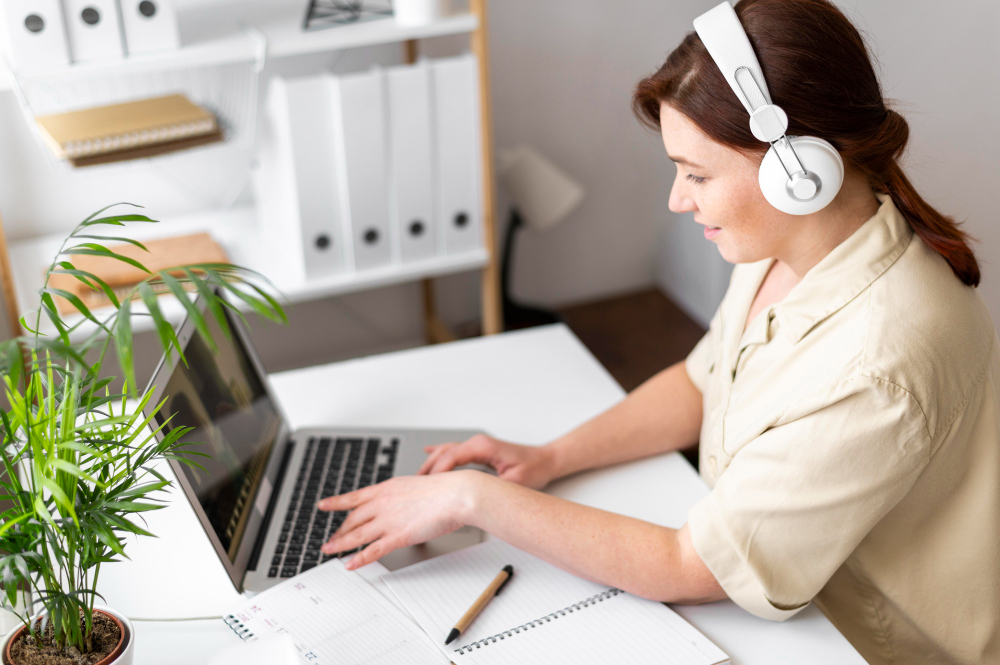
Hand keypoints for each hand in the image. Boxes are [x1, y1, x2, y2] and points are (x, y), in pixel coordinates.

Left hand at [317, 470, 482, 569]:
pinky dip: (359, 559)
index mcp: (387, 488)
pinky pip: (373, 551)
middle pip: (353, 519)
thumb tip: (400, 501)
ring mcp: (388, 520)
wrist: (456, 494)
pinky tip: (351, 564)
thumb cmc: (444, 489)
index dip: (337, 502)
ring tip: (329, 550)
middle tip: (331, 538)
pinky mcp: (398, 536)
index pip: (355, 497)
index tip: (323, 505)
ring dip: (341, 544)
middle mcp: (383, 503)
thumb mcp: (415, 485)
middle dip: (340, 530)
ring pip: (357, 535)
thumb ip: (403, 495)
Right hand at [418, 434, 555, 488]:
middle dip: (428, 469)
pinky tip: (428, 452)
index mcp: (483, 447)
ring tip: (417, 479)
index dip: (437, 472)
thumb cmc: (534, 468)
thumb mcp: (513, 482)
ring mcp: (477, 445)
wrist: (545, 460)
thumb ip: (491, 488)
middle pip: (444, 453)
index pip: (451, 457)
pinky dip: (439, 453)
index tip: (426, 486)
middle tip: (414, 486)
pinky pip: (453, 450)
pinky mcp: (479, 450)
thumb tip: (472, 497)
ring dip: (431, 464)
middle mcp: (477, 443)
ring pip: (446, 451)